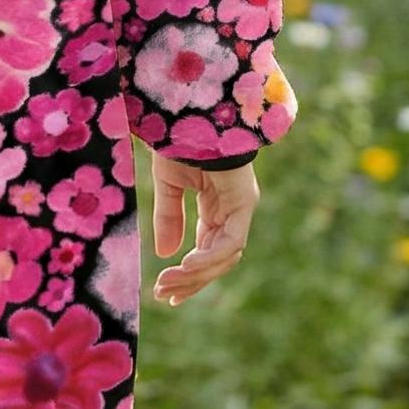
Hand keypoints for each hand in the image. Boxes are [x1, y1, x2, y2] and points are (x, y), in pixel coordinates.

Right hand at [148, 150, 257, 306]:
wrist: (191, 112)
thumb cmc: (180, 140)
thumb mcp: (169, 185)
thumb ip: (169, 218)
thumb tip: (164, 254)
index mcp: (216, 207)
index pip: (207, 250)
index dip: (189, 274)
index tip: (166, 292)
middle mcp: (232, 212)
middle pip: (217, 260)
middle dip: (191, 281)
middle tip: (165, 296)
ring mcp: (241, 208)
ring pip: (225, 257)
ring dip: (197, 274)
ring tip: (169, 283)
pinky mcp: (244, 203)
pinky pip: (230, 242)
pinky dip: (209, 257)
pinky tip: (186, 265)